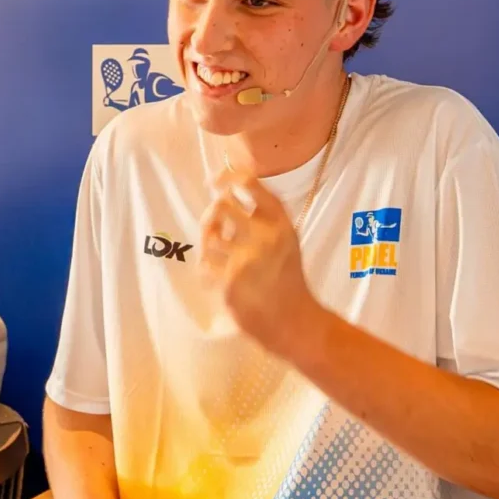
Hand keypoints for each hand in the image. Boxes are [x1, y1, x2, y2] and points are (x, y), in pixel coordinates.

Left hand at [199, 162, 320, 352]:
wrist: (293, 322)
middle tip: (214, 226)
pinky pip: (204, 264)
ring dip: (209, 245)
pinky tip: (220, 278)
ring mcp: (246, 258)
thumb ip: (260, 217)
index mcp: (281, 223)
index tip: (214, 181)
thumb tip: (221, 193)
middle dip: (212, 214)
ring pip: (209, 236)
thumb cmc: (285, 278)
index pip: (251, 183)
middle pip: (221, 205)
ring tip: (219, 256)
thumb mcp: (284, 239)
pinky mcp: (230, 280)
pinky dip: (208, 271)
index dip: (228, 176)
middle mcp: (265, 236)